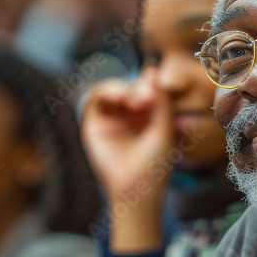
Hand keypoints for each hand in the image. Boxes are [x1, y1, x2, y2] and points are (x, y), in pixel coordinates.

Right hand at [81, 70, 172, 251]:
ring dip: (122, 88)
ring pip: (111, 89)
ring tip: (135, 100)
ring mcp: (109, 119)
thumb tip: (153, 69)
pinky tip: (118, 96)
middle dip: (139, 89)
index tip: (157, 90)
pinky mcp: (92, 124)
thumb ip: (160, 98)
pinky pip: (94, 98)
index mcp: (146, 116)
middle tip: (148, 99)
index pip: (146, 89)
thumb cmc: (154, 163)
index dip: (151, 85)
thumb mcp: (164, 126)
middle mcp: (126, 116)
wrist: (135, 188)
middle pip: (129, 87)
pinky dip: (105, 91)